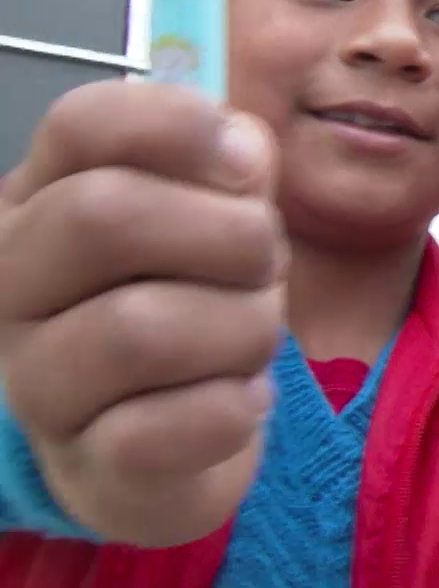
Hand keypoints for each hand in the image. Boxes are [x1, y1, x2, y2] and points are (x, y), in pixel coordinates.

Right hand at [0, 82, 287, 546]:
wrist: (175, 440)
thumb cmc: (192, 298)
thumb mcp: (217, 213)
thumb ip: (233, 161)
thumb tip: (240, 147)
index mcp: (42, 198)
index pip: (80, 124)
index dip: (176, 125)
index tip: (244, 164)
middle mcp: (11, 284)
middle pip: (103, 216)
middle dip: (229, 235)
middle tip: (264, 263)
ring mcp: (37, 380)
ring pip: (140, 327)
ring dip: (243, 326)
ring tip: (250, 336)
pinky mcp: (90, 463)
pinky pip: (174, 424)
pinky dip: (237, 406)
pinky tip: (237, 399)